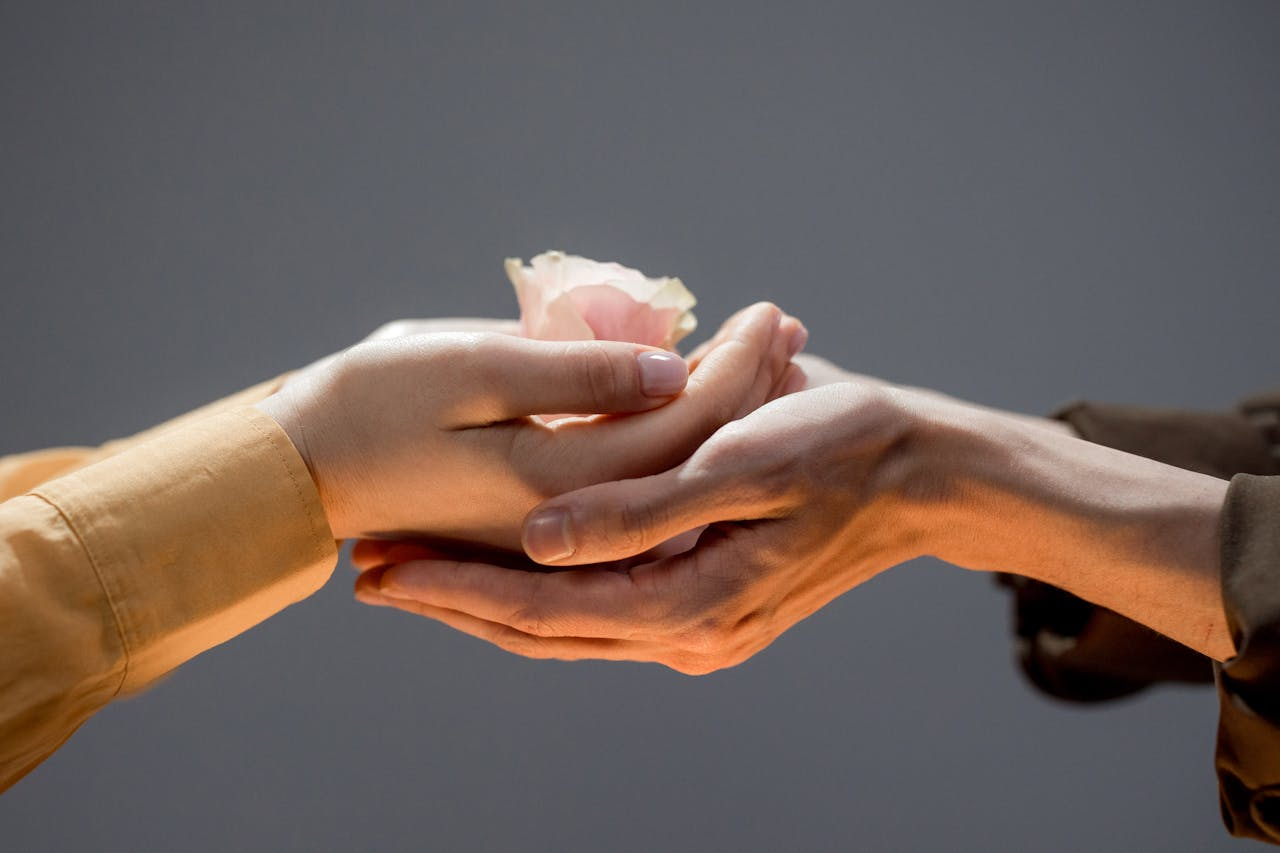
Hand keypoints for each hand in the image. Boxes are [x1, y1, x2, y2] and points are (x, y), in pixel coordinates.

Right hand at [258, 302, 804, 545]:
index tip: (771, 313)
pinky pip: (629, 486)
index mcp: (560, 486)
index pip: (682, 430)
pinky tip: (696, 399)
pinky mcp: (539, 522)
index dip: (734, 369)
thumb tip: (674, 371)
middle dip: (743, 392)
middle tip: (786, 330)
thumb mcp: (470, 367)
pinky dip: (671, 441)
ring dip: (716, 417)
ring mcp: (557, 531)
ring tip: (766, 358)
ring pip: (666, 477)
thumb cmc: (369, 403)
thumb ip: (577, 378)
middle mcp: (574, 522)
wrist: (298, 467)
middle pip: (689, 460)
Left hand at [354, 382, 918, 671]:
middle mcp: (689, 635)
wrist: (921, 472)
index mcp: (694, 606)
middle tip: (372, 574)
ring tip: (412, 572)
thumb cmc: (843, 450)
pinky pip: (601, 610)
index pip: (543, 610)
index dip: (455, 590)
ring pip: (565, 626)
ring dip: (486, 598)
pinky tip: (501, 564)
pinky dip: (542, 590)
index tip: (382, 569)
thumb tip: (538, 539)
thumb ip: (640, 509)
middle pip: (541, 631)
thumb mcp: (745, 462)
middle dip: (452, 601)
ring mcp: (698, 628)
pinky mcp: (705, 603)